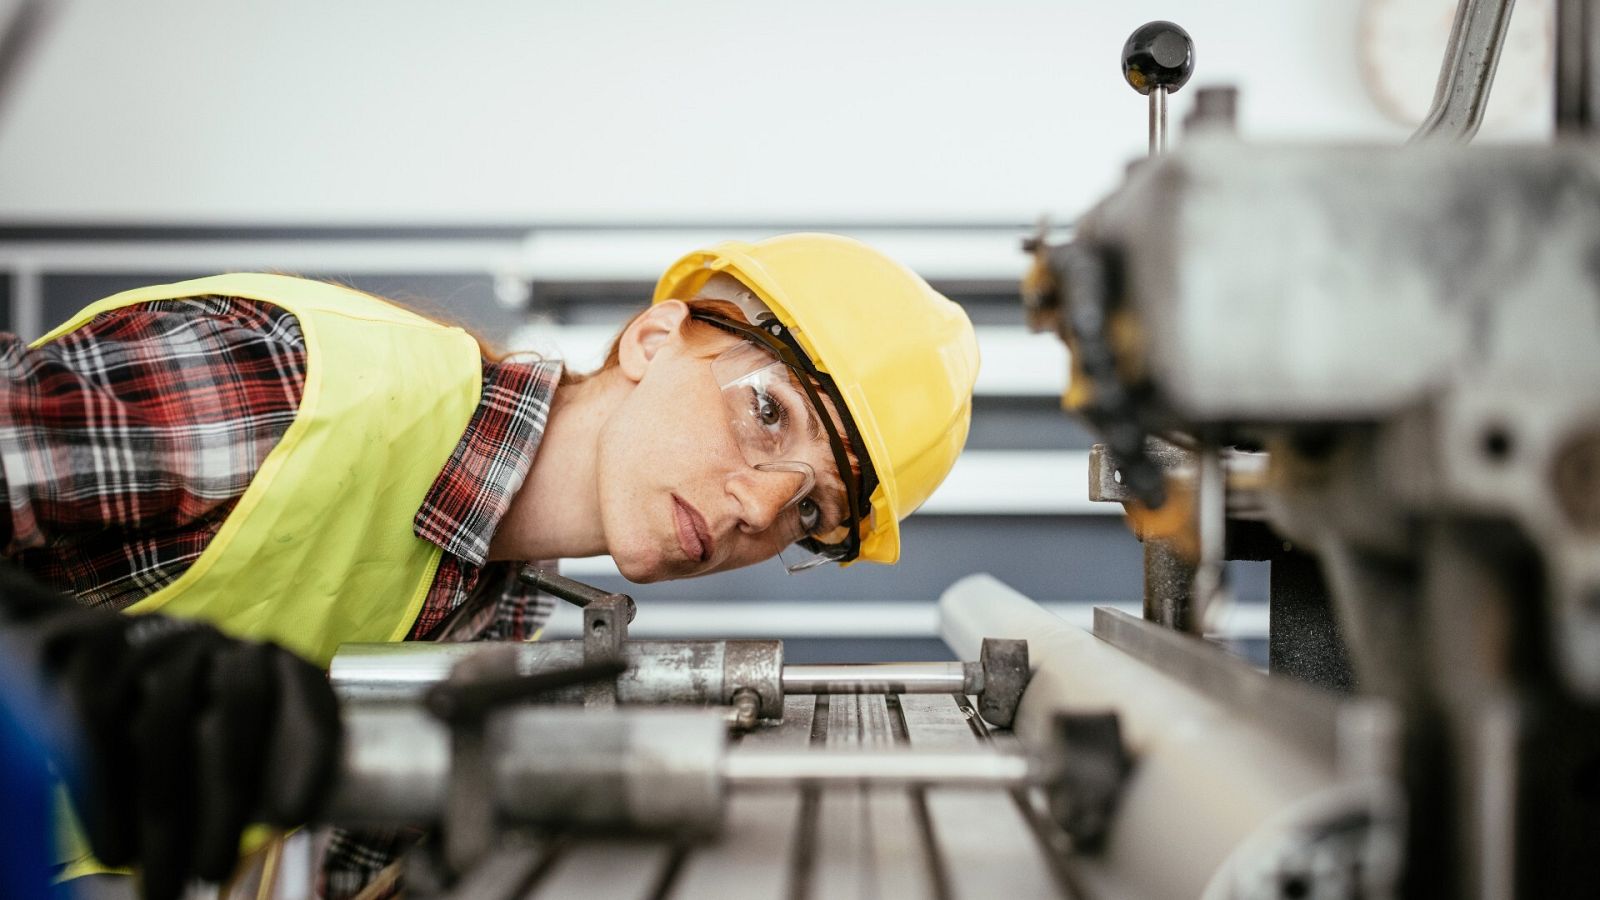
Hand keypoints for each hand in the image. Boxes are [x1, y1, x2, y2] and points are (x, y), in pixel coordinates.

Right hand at [0, 565, 342, 899]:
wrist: (75, 655)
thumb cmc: (170, 712)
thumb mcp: (218, 723)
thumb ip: (253, 760)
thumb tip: (290, 822)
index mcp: (258, 657)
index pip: (301, 683)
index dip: (311, 742)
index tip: (294, 818)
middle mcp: (214, 642)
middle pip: (240, 704)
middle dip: (229, 794)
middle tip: (214, 871)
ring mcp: (155, 645)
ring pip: (164, 726)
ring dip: (164, 815)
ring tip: (164, 885)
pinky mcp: (93, 657)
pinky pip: (100, 728)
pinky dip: (106, 799)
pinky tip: (116, 852)